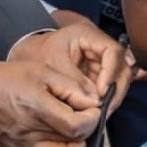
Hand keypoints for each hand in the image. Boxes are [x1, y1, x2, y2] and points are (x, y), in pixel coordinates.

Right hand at [0, 60, 102, 146]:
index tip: (91, 108)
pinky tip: (60, 146)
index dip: (92, 118)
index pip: (77, 127)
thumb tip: (92, 101)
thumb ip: (70, 86)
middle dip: (87, 133)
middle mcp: (32, 133)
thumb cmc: (4, 78)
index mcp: (38, 109)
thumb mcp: (41, 71)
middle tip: (83, 118)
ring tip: (73, 135)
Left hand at [13, 22, 134, 113]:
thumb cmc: (35, 54)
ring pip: (118, 77)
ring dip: (114, 95)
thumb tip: (96, 100)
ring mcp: (98, 59)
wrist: (24, 56)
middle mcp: (96, 45)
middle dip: (116, 88)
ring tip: (104, 112)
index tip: (103, 92)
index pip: (112, 51)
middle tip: (107, 107)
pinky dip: (108, 97)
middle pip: (121, 65)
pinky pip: (109, 84)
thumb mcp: (53, 66)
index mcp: (86, 34)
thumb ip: (75, 82)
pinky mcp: (96, 72)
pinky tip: (104, 109)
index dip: (112, 72)